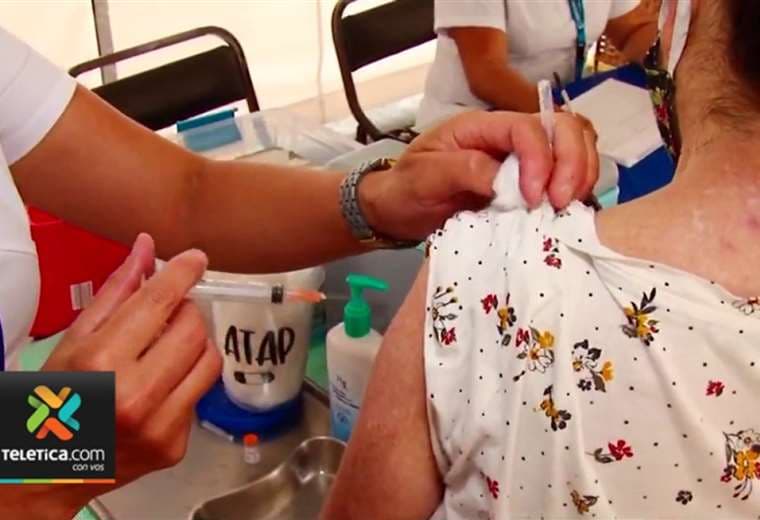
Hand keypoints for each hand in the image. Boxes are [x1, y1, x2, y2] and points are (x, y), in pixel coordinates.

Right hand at [19, 234, 220, 517]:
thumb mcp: (75, 339)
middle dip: (185, 313)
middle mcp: (135, 396)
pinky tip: (159, 387)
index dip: (183, 274)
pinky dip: (186, 381)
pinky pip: (200, 395)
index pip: (159, 303)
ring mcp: (159, 426)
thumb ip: (117, 292)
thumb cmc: (54, 399)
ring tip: (166, 349)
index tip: (196, 259)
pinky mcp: (175, 447)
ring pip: (209, 361)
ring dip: (194, 345)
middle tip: (166, 315)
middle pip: (194, 330)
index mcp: (102, 363)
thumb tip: (147, 247)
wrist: (47, 471)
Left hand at [359, 111, 597, 240]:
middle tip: (563, 202)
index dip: (540, 158)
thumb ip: (464, 170)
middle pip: (564, 128)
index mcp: (482, 125)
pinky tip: (566, 214)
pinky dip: (576, 191)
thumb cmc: (407, 188)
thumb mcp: (425, 176)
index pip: (527, 127)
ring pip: (574, 146)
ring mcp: (523, 158)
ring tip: (567, 208)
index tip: (532, 197)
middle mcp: (508, 136)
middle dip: (573, 162)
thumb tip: (506, 181)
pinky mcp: (530, 182)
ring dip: (581, 175)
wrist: (399, 209)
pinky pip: (566, 176)